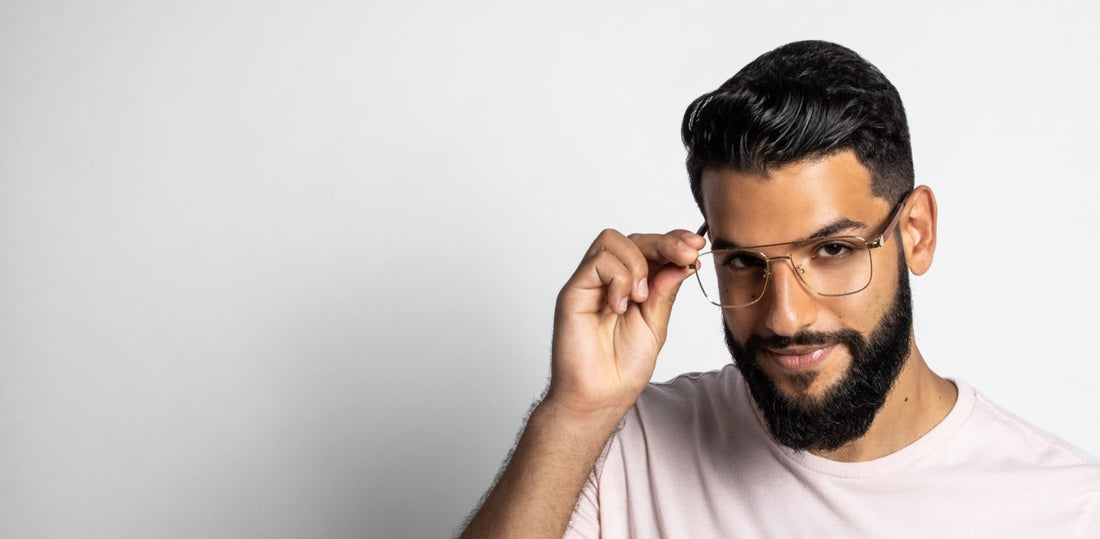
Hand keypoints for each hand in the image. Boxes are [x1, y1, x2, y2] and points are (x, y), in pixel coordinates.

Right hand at [546, 229, 704, 422]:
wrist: (600, 398)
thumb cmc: (622, 368)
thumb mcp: (656, 324)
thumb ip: (665, 291)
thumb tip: (683, 261)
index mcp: (629, 286)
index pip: (648, 247)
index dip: (673, 240)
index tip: (696, 244)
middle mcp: (607, 280)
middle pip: (632, 238)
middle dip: (665, 242)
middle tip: (686, 255)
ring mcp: (588, 284)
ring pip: (612, 240)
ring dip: (637, 264)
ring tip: (641, 298)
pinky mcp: (573, 293)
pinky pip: (597, 263)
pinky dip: (618, 279)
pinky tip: (621, 306)